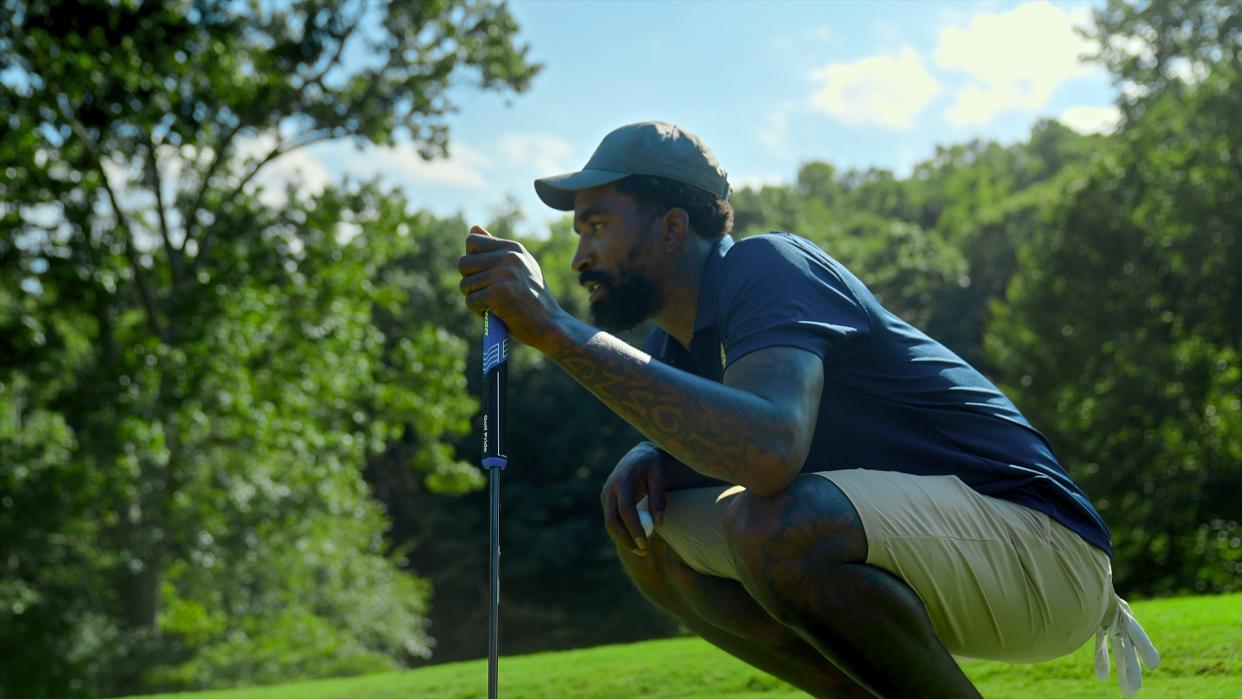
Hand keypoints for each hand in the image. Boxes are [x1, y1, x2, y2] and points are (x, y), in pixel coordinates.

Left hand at [458, 225, 568, 349]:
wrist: (551, 326)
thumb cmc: (533, 299)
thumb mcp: (520, 267)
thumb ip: (497, 249)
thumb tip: (473, 228)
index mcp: (513, 248)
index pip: (472, 241)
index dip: (473, 261)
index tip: (487, 275)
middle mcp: (509, 257)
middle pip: (464, 263)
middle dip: (471, 281)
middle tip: (489, 293)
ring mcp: (504, 275)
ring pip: (465, 284)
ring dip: (475, 298)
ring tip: (495, 304)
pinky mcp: (499, 294)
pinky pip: (471, 301)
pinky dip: (479, 311)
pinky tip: (496, 313)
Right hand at [600, 442, 668, 555]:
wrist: (640, 455)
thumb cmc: (653, 465)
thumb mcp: (660, 477)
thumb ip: (659, 499)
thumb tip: (659, 523)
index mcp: (622, 481)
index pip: (626, 510)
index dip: (634, 528)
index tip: (644, 544)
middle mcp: (610, 489)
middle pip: (612, 520)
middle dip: (625, 539)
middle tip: (642, 552)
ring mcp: (605, 495)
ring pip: (610, 523)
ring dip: (623, 538)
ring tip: (641, 549)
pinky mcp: (606, 500)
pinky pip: (612, 519)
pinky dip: (621, 531)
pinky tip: (634, 539)